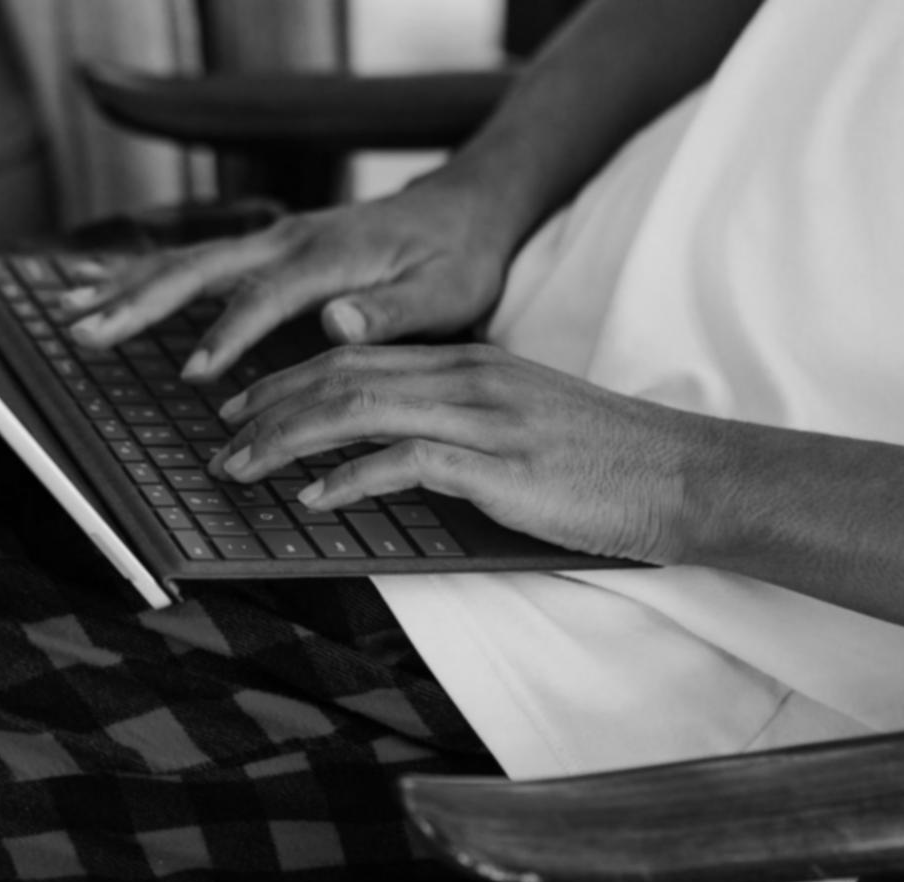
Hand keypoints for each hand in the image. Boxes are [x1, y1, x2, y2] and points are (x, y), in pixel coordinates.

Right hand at [66, 172, 526, 380]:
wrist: (464, 207)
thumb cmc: (458, 259)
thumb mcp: (447, 293)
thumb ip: (392, 311)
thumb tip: (336, 319)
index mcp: (330, 256)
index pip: (267, 295)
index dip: (230, 333)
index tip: (195, 373)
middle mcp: (289, 239)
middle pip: (201, 266)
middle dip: (140, 301)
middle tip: (86, 330)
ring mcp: (272, 238)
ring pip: (187, 259)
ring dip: (127, 287)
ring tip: (71, 313)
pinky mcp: (266, 246)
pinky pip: (196, 258)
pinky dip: (147, 275)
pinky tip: (105, 287)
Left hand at [209, 344, 725, 563]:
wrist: (685, 476)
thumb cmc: (606, 459)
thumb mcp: (522, 421)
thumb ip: (460, 422)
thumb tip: (397, 450)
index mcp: (469, 363)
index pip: (356, 358)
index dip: (288, 380)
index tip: (244, 406)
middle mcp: (468, 378)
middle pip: (341, 375)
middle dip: (268, 405)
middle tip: (218, 436)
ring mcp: (484, 418)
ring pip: (358, 410)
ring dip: (286, 439)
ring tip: (240, 466)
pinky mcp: (501, 466)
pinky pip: (405, 462)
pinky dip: (349, 479)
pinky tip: (313, 500)